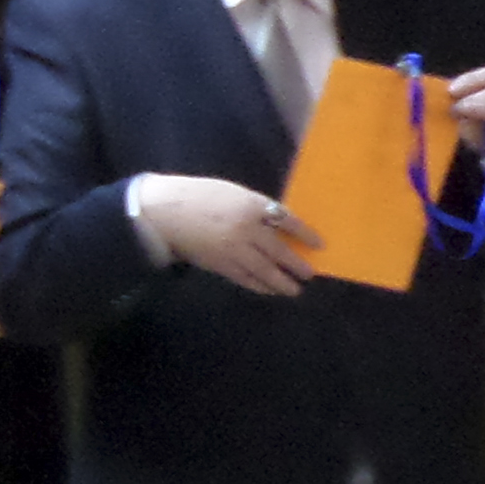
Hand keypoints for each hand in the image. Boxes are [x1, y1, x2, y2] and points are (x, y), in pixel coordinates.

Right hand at [132, 174, 323, 298]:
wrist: (165, 212)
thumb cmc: (200, 196)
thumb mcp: (234, 193)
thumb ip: (255, 208)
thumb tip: (276, 225)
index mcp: (252, 206)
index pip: (287, 221)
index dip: (305, 234)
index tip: (319, 245)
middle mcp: (247, 230)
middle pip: (279, 251)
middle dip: (297, 265)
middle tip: (310, 276)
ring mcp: (233, 250)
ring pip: (264, 271)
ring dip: (281, 282)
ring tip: (294, 290)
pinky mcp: (220, 265)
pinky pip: (245, 279)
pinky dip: (259, 286)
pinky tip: (269, 290)